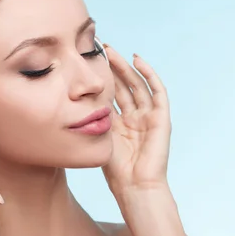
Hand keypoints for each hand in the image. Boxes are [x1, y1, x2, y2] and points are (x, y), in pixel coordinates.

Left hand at [101, 45, 171, 195]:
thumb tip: (73, 99)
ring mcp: (149, 117)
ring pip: (138, 84)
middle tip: (100, 48)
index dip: (102, 78)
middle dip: (113, 67)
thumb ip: (93, 117)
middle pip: (124, 86)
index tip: (88, 62)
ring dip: (126, 67)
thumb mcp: (99, 137)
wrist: (135, 187)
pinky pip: (158, 91)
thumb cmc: (115, 170)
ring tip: (112, 51)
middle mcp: (135, 118)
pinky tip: (137, 60)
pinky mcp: (162, 118)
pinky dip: (150, 74)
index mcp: (120, 124)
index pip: (111, 94)